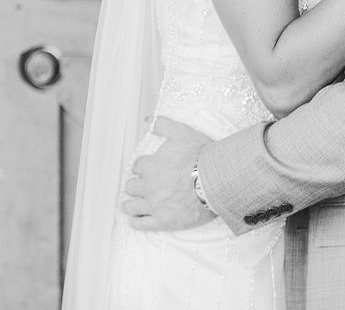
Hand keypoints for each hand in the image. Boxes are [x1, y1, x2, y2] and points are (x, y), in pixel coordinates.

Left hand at [121, 117, 216, 231]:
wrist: (214, 181)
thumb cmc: (199, 156)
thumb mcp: (181, 133)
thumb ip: (162, 124)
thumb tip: (147, 119)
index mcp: (150, 166)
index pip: (138, 166)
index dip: (142, 167)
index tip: (145, 169)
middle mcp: (148, 186)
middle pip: (132, 187)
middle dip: (134, 186)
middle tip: (138, 187)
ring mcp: (154, 205)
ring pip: (132, 206)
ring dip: (130, 204)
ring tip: (129, 205)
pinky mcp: (162, 221)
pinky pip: (142, 224)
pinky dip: (136, 222)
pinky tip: (134, 221)